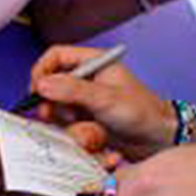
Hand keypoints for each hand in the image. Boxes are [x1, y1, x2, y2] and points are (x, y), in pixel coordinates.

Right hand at [30, 44, 175, 161]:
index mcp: (94, 62)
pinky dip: (72, 131)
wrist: (158, 139)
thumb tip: (42, 83)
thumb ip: (73, 90)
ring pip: (56, 107)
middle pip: (51, 83)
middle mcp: (87, 79)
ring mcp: (84, 100)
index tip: (37, 90)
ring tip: (83, 127)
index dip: (42, 71)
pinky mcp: (85, 119)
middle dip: (51, 102)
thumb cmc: (142, 112)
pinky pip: (64, 124)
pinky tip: (89, 136)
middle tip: (52, 115)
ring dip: (64, 120)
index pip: (56, 56)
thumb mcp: (106, 99)